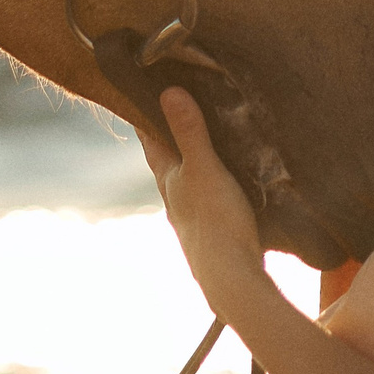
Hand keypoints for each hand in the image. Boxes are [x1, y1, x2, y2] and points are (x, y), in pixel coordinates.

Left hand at [141, 87, 267, 312]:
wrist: (231, 282)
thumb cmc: (216, 224)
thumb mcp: (205, 170)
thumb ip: (190, 133)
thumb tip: (169, 91)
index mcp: (169, 180)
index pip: (150, 141)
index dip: (145, 116)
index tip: (142, 92)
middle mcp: (175, 199)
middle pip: (165, 161)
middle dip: (167, 138)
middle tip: (173, 110)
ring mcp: (192, 219)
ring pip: (186, 182)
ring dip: (190, 162)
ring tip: (203, 142)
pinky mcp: (212, 233)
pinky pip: (206, 199)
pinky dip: (209, 183)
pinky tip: (222, 185)